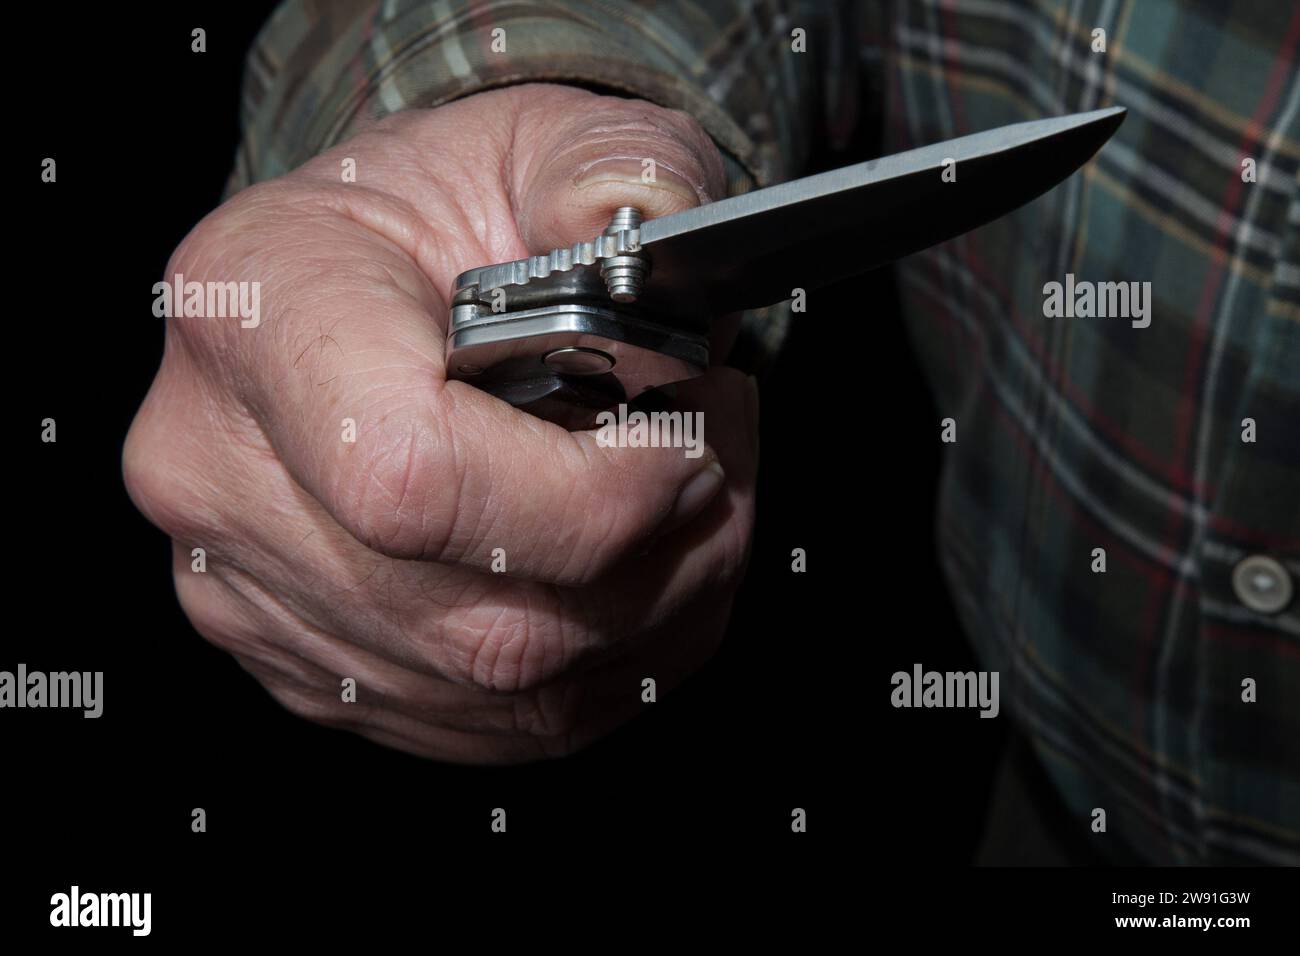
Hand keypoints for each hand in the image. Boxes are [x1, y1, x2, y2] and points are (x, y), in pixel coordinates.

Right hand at [123, 84, 758, 761]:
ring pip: (508, 686)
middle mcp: (220, 475)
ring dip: (658, 611)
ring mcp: (253, 595)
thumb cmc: (442, 209)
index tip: (681, 440)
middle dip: (660, 556)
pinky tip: (640, 572)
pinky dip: (613, 661)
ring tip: (698, 507)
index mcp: (255, 312)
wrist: (367, 278)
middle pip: (480, 617)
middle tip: (720, 462)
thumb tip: (652, 238)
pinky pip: (498, 722)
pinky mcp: (314, 669)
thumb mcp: (537, 137)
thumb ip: (611, 170)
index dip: (589, 493)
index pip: (409, 476)